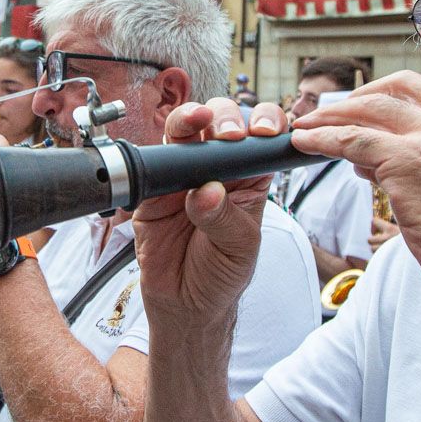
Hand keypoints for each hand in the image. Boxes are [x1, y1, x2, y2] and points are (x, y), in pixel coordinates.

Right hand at [133, 98, 284, 324]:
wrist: (185, 304)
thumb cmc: (222, 273)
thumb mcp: (239, 248)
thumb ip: (225, 218)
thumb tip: (206, 190)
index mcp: (249, 176)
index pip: (262, 136)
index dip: (267, 123)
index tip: (267, 132)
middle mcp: (218, 168)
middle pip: (221, 121)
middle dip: (227, 117)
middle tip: (231, 137)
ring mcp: (183, 173)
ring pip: (185, 128)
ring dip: (191, 118)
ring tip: (198, 123)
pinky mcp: (154, 187)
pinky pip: (154, 160)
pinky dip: (161, 152)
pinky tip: (169, 162)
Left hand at [290, 70, 420, 318]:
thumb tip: (370, 160)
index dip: (385, 95)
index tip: (361, 107)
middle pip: (394, 90)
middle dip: (354, 100)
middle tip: (326, 114)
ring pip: (368, 110)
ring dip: (331, 117)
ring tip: (306, 128)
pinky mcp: (408, 161)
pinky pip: (352, 140)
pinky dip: (322, 140)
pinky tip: (304, 144)